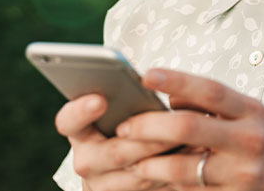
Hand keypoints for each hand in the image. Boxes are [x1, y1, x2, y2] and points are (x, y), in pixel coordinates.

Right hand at [54, 93, 182, 190]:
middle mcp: (86, 160)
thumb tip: (151, 82)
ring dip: (168, 157)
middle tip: (172, 126)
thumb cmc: (132, 122)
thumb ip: (129, 98)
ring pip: (137, 174)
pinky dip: (174, 172)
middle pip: (115, 151)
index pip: (69, 120)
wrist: (130, 166)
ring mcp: (101, 184)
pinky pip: (151, 187)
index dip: (81, 111)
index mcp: (80, 130)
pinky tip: (195, 156)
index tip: (101, 99)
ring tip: (194, 139)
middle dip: (147, 139)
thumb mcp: (126, 108)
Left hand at [114, 68, 263, 190]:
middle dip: (148, 126)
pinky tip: (153, 179)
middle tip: (123, 127)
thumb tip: (172, 99)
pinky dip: (169, 184)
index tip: (146, 74)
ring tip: (132, 161)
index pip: (210, 89)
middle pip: (188, 125)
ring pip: (183, 166)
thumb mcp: (256, 119)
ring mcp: (243, 172)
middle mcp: (250, 137)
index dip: (177, 79)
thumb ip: (217, 109)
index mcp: (253, 111)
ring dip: (150, 163)